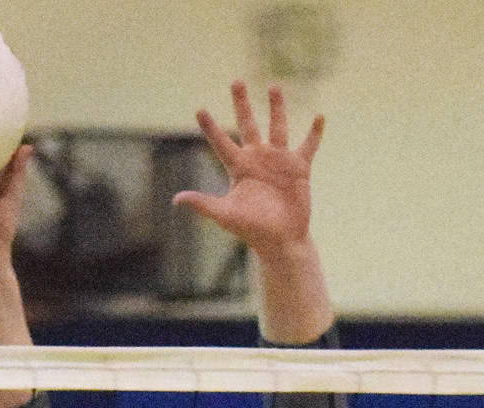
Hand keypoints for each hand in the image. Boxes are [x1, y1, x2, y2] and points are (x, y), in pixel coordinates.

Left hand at [173, 81, 322, 255]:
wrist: (280, 239)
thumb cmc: (251, 229)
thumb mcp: (225, 214)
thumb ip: (203, 204)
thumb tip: (176, 199)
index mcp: (238, 168)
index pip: (221, 142)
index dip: (210, 127)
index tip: (200, 109)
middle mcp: (257, 158)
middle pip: (248, 125)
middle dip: (242, 104)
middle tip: (236, 81)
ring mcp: (279, 160)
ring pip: (277, 127)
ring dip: (276, 107)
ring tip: (274, 86)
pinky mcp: (299, 167)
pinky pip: (308, 145)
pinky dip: (314, 132)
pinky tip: (319, 116)